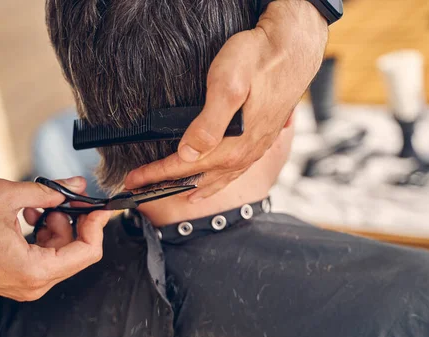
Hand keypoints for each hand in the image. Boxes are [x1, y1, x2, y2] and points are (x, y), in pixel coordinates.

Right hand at [0, 177, 111, 300]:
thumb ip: (48, 191)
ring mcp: (26, 285)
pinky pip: (45, 257)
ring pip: (61, 253)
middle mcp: (34, 285)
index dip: (98, 226)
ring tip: (34, 207)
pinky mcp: (18, 279)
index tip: (98, 207)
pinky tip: (28, 217)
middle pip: (77, 253)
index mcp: (35, 271)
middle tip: (62, 199)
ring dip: (56, 226)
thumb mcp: (5, 196)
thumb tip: (76, 185)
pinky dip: (44, 235)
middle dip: (73, 222)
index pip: (89, 252)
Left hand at [125, 0, 327, 199]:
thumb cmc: (259, 59)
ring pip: (221, 179)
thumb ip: (209, 123)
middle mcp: (244, 153)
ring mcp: (255, 149)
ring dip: (197, 188)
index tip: (132, 180)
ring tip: (181, 196)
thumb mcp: (228, 85)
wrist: (295, 48)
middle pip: (199, 177)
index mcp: (232, 144)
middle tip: (140, 188)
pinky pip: (238, 172)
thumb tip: (189, 154)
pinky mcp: (262, 140)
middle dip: (167, 184)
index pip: (184, 166)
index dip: (156, 174)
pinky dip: (222, 182)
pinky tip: (219, 181)